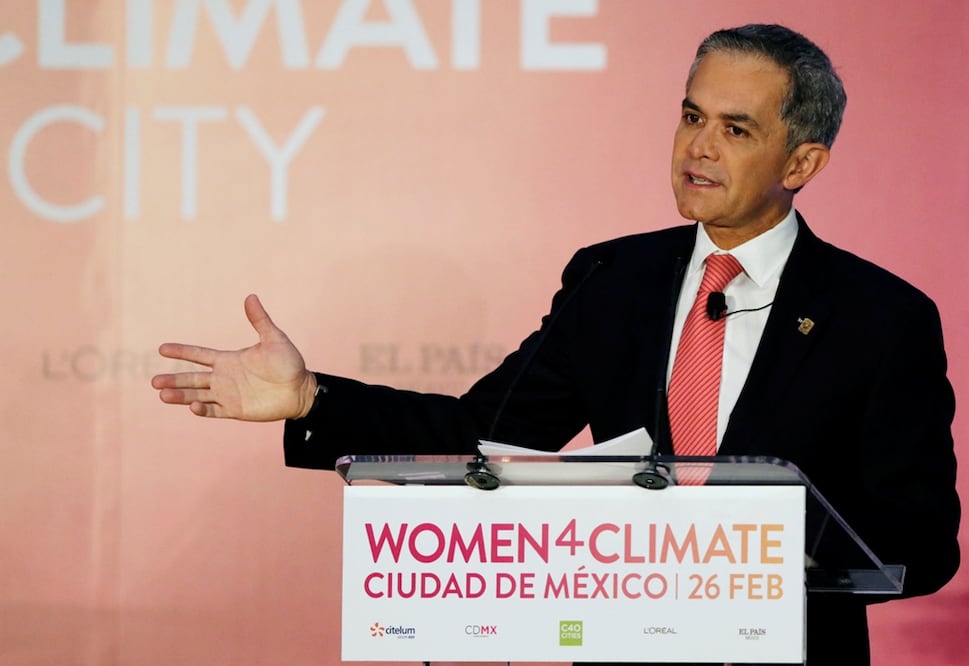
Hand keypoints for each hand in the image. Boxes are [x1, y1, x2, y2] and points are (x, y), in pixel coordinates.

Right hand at [151, 294, 316, 420]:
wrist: (301, 389)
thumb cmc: (289, 363)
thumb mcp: (274, 339)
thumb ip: (260, 320)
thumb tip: (251, 297)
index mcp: (229, 360)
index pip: (199, 355)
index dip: (181, 351)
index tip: (162, 348)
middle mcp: (224, 377)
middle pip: (192, 378)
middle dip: (173, 379)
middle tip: (154, 381)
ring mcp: (228, 395)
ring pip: (197, 396)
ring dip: (181, 395)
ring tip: (163, 395)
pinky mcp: (236, 410)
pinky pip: (215, 410)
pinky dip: (203, 410)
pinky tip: (192, 406)